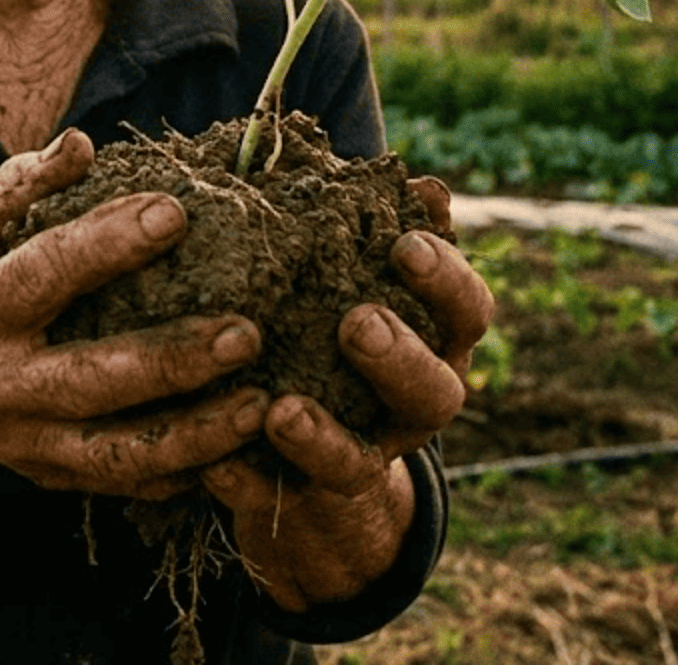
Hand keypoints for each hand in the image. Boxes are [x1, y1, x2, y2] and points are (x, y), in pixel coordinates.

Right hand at [0, 128, 269, 501]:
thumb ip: (20, 186)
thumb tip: (84, 143)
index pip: (43, 274)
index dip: (106, 244)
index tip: (175, 213)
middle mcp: (1, 385)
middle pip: (91, 380)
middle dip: (171, 360)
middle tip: (247, 333)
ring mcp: (27, 441)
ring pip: (117, 453)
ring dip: (195, 435)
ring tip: (260, 404)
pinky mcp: (52, 476)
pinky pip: (124, 484)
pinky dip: (182, 475)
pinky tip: (236, 451)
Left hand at [200, 176, 493, 609]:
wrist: (305, 447)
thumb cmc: (326, 322)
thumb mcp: (349, 277)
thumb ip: (370, 230)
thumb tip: (417, 177)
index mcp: (433, 342)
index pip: (467, 311)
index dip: (447, 278)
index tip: (406, 241)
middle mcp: (410, 406)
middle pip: (434, 392)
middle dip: (398, 358)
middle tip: (357, 323)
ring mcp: (362, 458)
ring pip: (359, 461)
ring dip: (322, 436)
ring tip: (281, 409)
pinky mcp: (300, 499)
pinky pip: (275, 498)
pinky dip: (244, 479)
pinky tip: (210, 457)